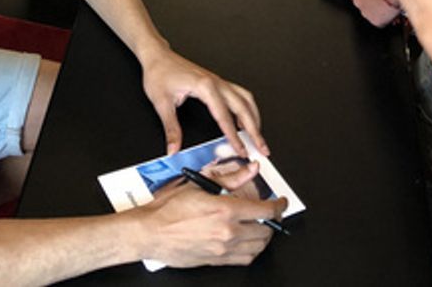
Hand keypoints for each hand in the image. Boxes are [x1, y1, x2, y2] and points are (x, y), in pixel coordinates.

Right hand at [139, 165, 285, 267]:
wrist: (150, 233)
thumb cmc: (168, 210)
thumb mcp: (199, 185)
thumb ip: (230, 178)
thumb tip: (250, 170)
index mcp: (225, 211)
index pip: (265, 211)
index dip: (279, 206)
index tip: (281, 203)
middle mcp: (227, 233)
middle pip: (265, 231)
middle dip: (272, 221)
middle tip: (270, 213)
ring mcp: (222, 250)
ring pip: (257, 248)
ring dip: (264, 237)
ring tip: (261, 228)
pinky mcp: (215, 261)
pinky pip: (243, 260)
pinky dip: (251, 251)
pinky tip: (246, 242)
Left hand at [140, 48, 266, 156]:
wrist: (158, 56)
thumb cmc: (159, 73)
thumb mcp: (162, 103)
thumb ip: (171, 128)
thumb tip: (174, 148)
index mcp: (205, 86)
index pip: (224, 117)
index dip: (234, 136)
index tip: (241, 149)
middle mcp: (216, 83)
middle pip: (243, 107)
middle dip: (255, 129)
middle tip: (261, 147)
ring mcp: (218, 81)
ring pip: (246, 99)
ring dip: (254, 117)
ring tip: (258, 136)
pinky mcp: (217, 82)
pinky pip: (239, 94)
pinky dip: (247, 108)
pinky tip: (245, 120)